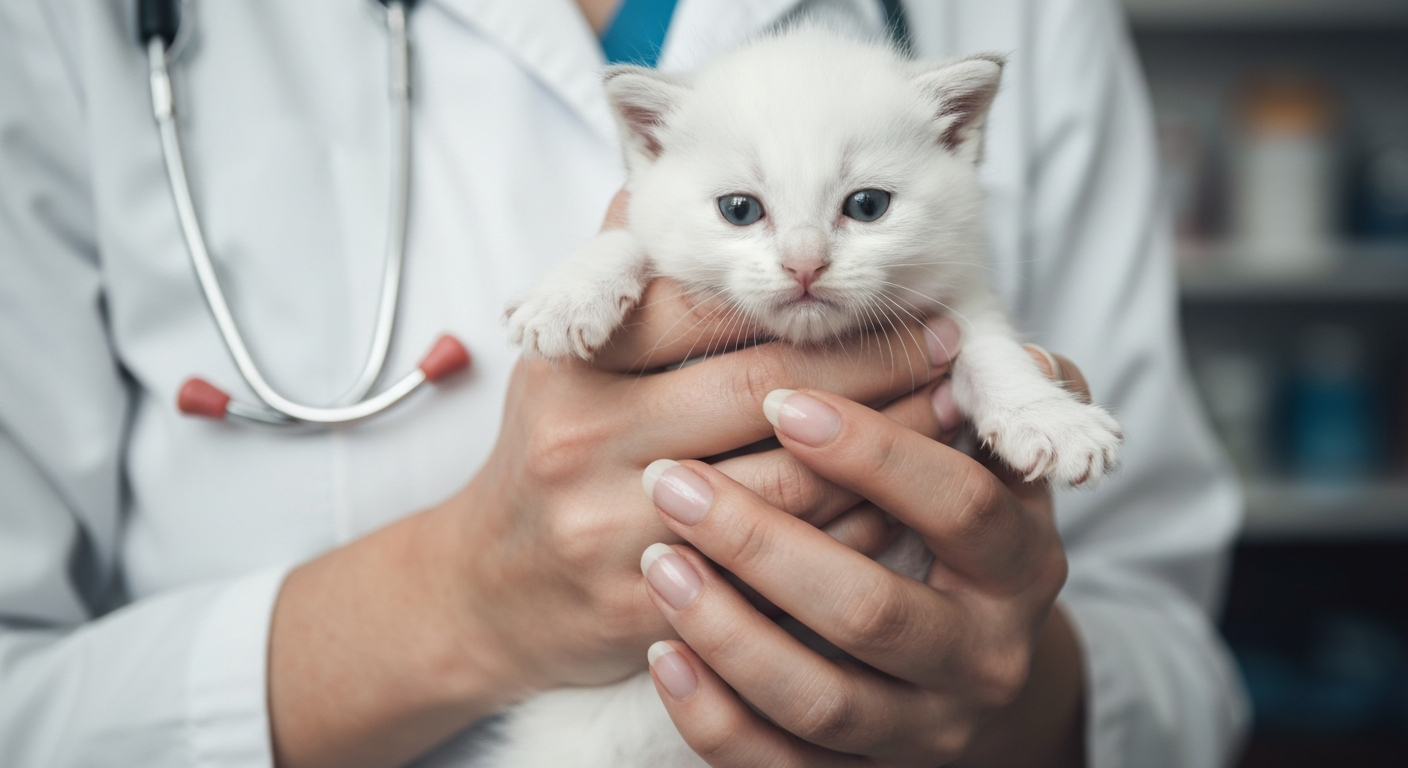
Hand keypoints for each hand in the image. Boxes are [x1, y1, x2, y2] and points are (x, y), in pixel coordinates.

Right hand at [265, 191, 957, 767]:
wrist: (490, 592)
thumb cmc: (552, 455)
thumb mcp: (562, 358)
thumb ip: (621, 278)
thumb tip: (657, 172)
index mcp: (570, 368)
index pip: (703, 311)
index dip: (807, 299)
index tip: (887, 291)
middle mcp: (586, 447)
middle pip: (761, 391)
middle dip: (870, 363)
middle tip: (944, 342)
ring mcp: (618, 534)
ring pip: (787, 484)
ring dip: (884, 446)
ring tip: (948, 411)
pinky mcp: (652, 612)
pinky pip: (784, 572)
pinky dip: (854, 533)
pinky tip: (904, 501)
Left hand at [637, 350, 1091, 766]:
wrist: (967, 670)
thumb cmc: (960, 533)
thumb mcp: (993, 463)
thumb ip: (986, 397)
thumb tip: (955, 329)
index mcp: (1022, 563)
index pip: (961, 507)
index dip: (876, 455)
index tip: (786, 404)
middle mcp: (984, 655)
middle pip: (872, 609)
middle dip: (764, 542)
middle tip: (673, 481)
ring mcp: (924, 729)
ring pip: (820, 700)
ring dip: (729, 630)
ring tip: (659, 560)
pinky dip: (716, 719)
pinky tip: (663, 656)